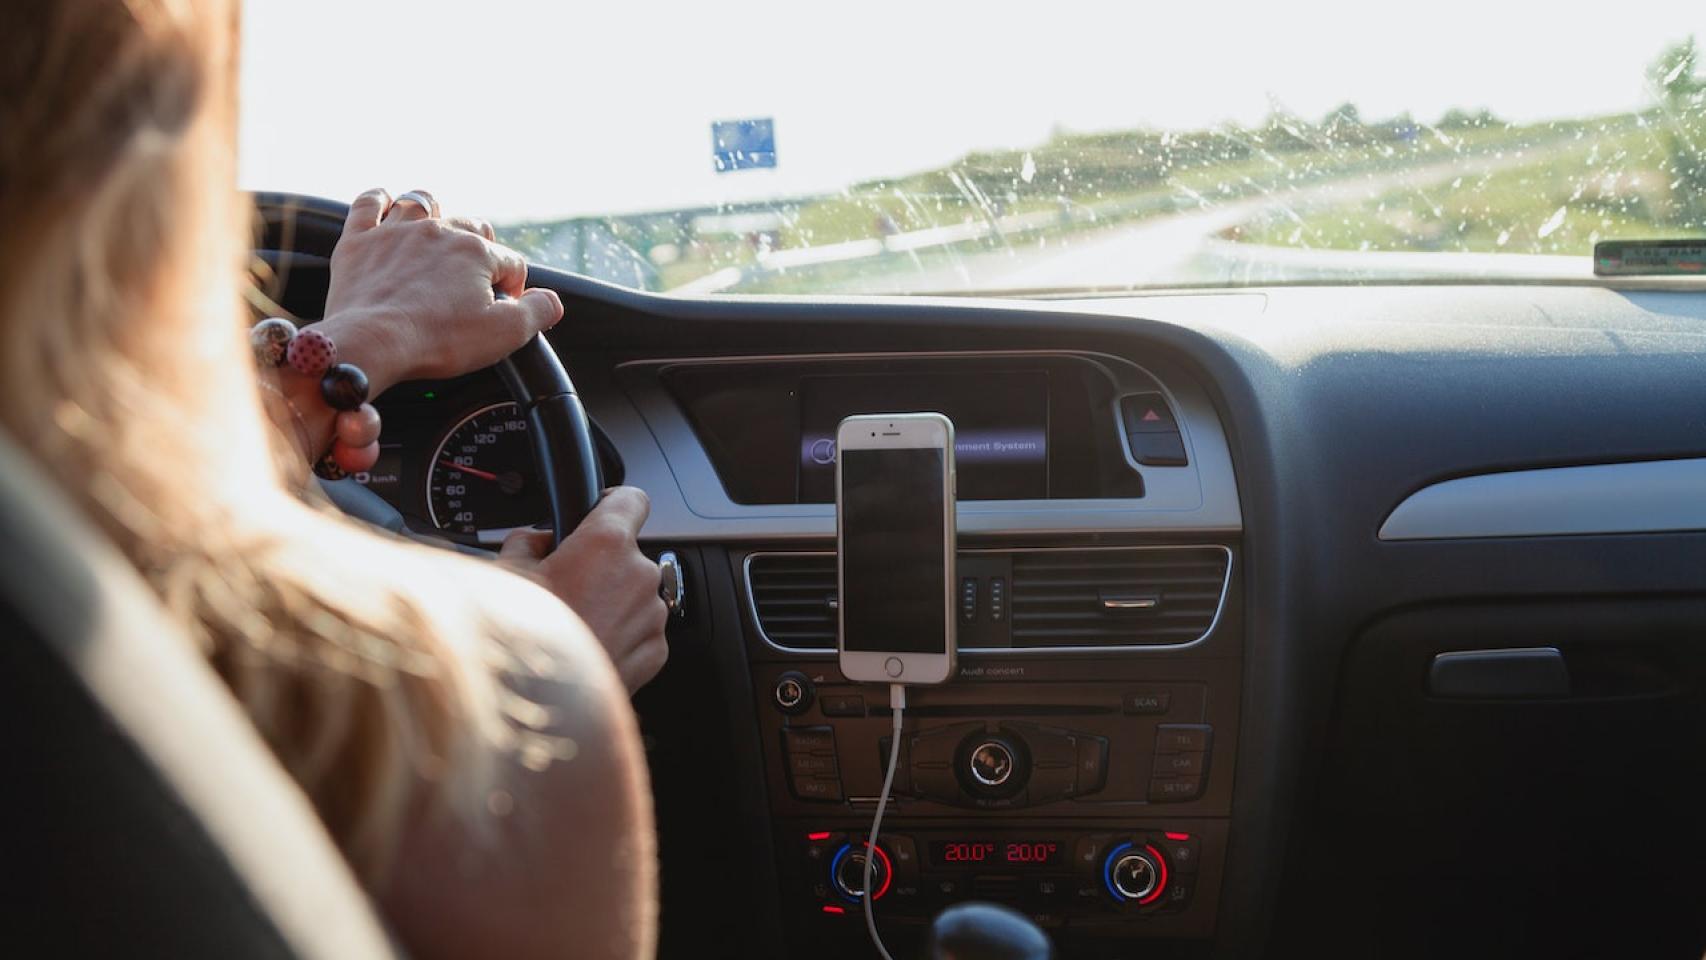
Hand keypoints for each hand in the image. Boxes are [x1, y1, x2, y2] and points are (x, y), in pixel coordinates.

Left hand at [317, 188, 563, 396]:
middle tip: (474, 279)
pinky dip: (378, 200)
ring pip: (422, 204)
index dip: (512, 288)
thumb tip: (552, 301)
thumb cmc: (437, 340)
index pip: (510, 262)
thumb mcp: (505, 334)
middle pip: (471, 227)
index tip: (503, 310)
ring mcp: (395, 232)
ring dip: (435, 213)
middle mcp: (438, 231)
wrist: (372, 343)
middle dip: (480, 248)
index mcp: (476, 252)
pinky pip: (368, 203)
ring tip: (436, 233)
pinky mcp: (359, 241)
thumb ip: (539, 312)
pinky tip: (384, 203)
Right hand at [498, 487, 669, 693]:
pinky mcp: (655, 652)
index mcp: (606, 544)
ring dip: (609, 602)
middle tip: (562, 587)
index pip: (631, 498)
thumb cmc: (520, 641)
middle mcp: (639, 576)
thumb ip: (526, 543)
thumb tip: (535, 541)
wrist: (537, 707)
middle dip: (598, 565)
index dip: (612, 502)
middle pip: (626, 554)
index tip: (599, 511)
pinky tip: (584, 647)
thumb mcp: (504, 574)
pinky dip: (618, 635)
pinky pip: (639, 631)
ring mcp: (651, 616)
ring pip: (633, 595)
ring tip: (570, 625)